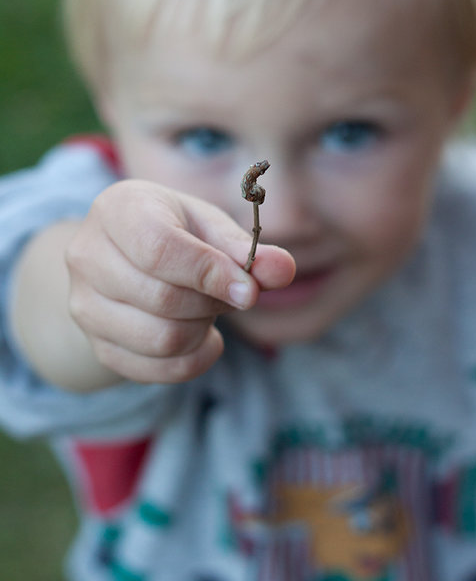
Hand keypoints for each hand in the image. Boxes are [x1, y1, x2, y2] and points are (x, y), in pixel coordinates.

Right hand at [66, 179, 294, 383]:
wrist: (127, 257)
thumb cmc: (177, 231)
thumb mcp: (211, 227)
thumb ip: (248, 249)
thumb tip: (284, 270)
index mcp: (116, 210)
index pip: (160, 251)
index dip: (211, 274)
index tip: (249, 290)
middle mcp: (87, 256)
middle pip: (163, 299)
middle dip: (212, 301)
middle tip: (227, 289)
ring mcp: (84, 306)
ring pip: (161, 340)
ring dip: (202, 329)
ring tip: (208, 307)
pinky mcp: (98, 346)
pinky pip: (157, 371)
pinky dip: (195, 359)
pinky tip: (203, 336)